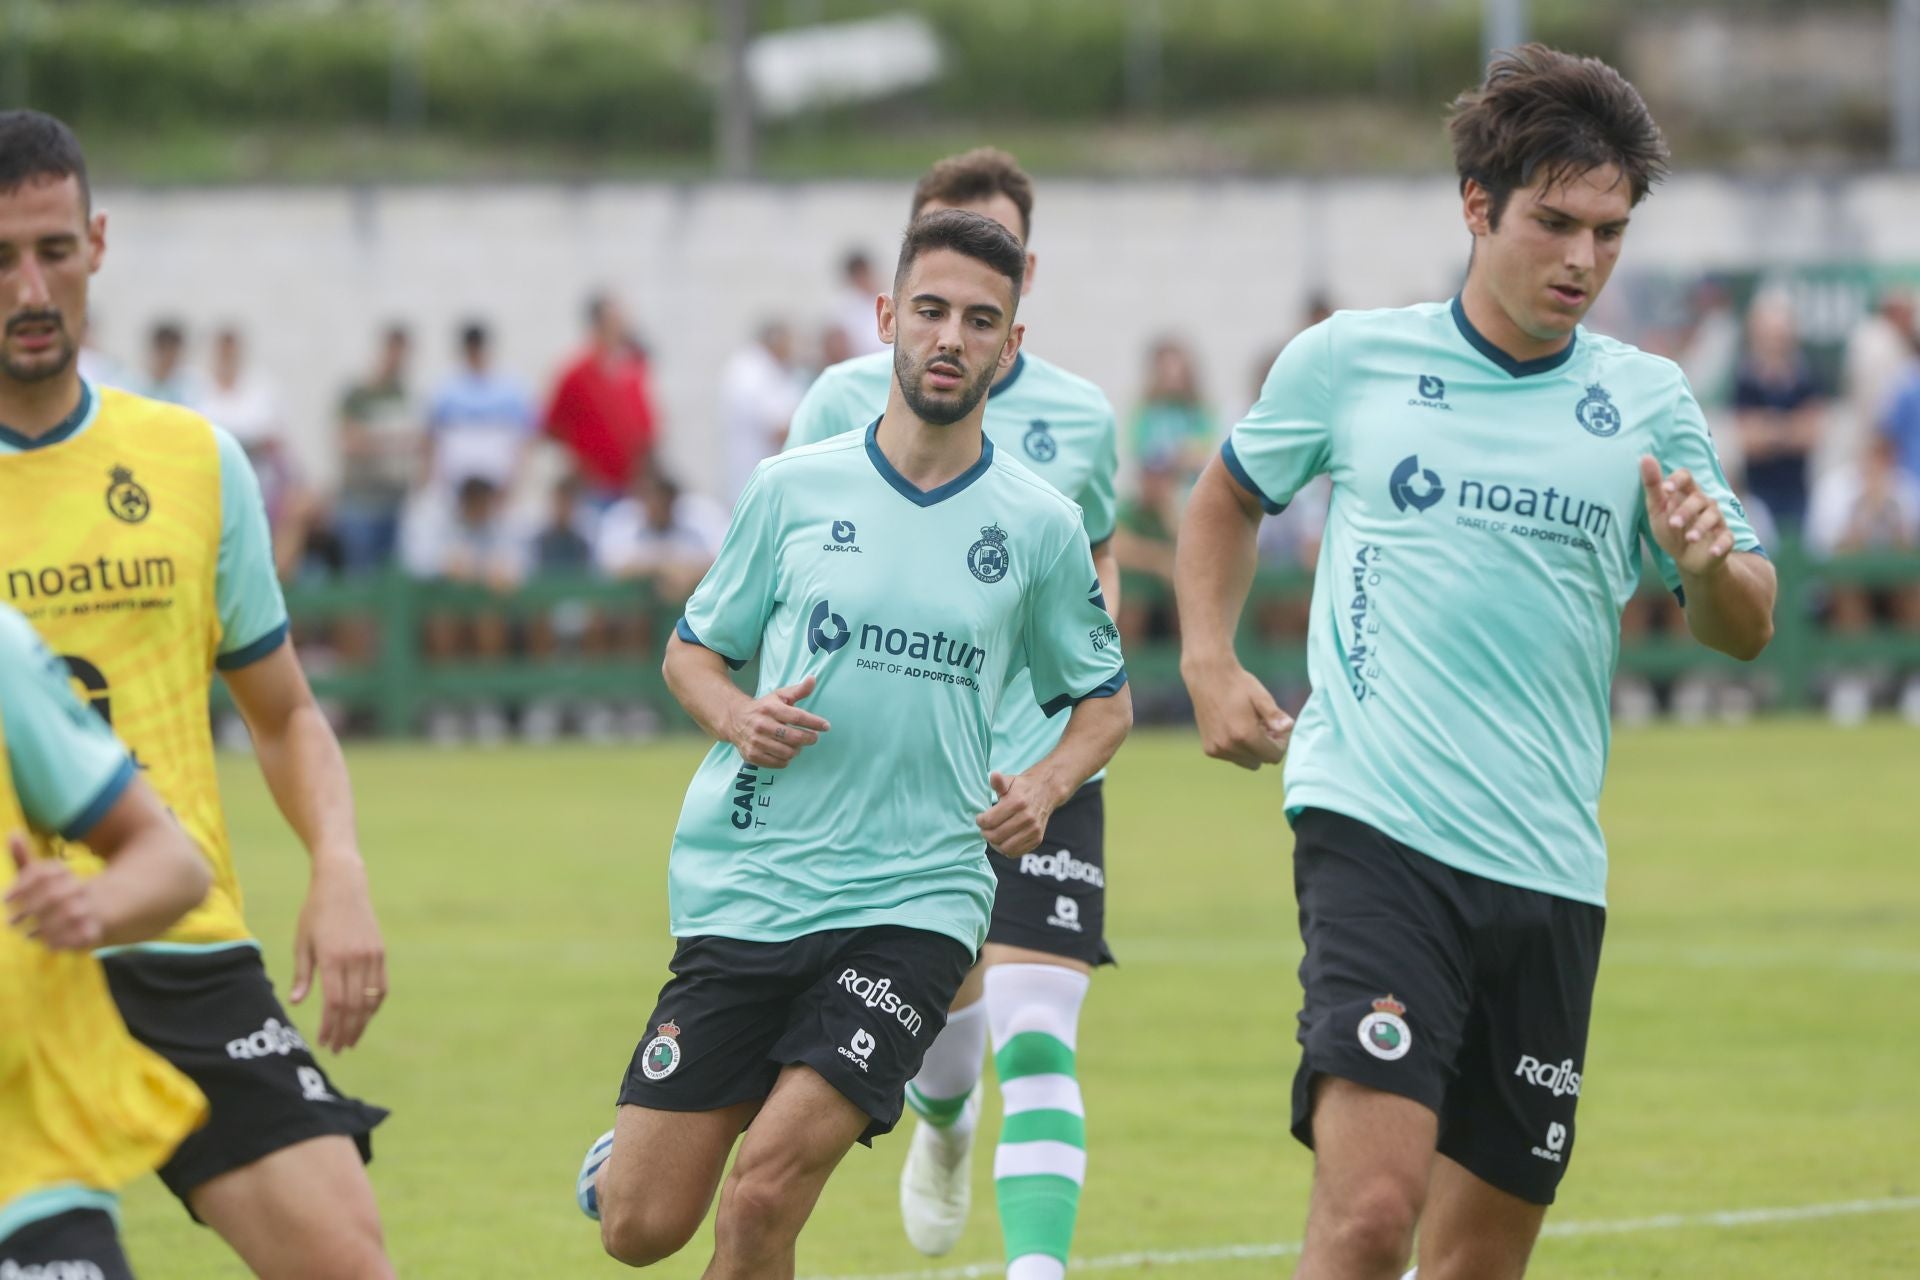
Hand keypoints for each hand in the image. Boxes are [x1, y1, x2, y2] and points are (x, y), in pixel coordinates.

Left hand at [5, 833, 102, 949]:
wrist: (104, 907)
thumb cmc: (63, 891)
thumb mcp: (45, 876)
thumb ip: (26, 860)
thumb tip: (12, 834)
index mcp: (67, 875)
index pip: (45, 874)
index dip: (23, 886)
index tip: (5, 899)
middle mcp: (80, 889)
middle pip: (55, 894)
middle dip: (31, 908)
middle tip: (11, 922)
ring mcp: (90, 908)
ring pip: (70, 914)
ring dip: (45, 925)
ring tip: (27, 934)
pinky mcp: (96, 929)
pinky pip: (82, 935)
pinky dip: (64, 940)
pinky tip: (48, 944)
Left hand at [291, 856, 387, 1052]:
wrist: (343, 885)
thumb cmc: (316, 913)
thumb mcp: (302, 942)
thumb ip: (302, 974)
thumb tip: (297, 1003)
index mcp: (332, 958)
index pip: (334, 1003)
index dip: (330, 1026)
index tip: (324, 1042)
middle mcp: (355, 959)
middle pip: (354, 1006)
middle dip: (346, 1031)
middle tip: (338, 1049)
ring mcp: (372, 956)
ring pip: (370, 1000)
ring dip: (361, 1023)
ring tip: (351, 1039)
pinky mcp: (381, 952)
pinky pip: (381, 986)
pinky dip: (374, 1005)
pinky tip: (364, 1016)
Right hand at [727, 675, 830, 767]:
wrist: (734, 719)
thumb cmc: (763, 707)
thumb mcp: (779, 696)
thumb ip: (798, 690)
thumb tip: (813, 679)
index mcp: (770, 709)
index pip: (798, 717)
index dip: (815, 723)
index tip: (826, 726)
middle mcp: (762, 725)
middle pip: (794, 737)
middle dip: (809, 739)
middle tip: (813, 738)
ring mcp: (756, 742)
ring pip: (788, 752)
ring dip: (797, 750)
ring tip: (797, 744)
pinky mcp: (752, 755)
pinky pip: (778, 763)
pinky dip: (786, 759)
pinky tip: (786, 752)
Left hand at [975, 771, 1056, 856]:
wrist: (1046, 792)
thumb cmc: (1022, 787)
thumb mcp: (1009, 781)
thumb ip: (999, 782)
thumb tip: (994, 776)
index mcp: (1017, 802)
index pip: (989, 821)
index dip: (980, 821)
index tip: (980, 818)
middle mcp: (1027, 817)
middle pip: (996, 836)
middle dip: (985, 833)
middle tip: (984, 828)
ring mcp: (1033, 830)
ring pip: (1005, 847)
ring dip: (995, 843)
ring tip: (993, 835)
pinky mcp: (1037, 839)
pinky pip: (1016, 852)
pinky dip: (1006, 849)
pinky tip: (1003, 840)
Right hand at [1183, 657, 1293, 769]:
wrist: (1207, 676)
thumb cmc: (1237, 684)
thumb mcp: (1261, 696)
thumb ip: (1275, 716)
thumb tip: (1289, 727)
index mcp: (1244, 734)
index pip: (1273, 756)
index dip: (1280, 744)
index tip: (1277, 729)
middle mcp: (1229, 746)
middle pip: (1260, 761)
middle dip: (1267, 747)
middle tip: (1265, 726)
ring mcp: (1217, 749)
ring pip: (1246, 761)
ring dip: (1252, 749)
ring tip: (1250, 726)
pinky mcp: (1209, 749)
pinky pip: (1232, 757)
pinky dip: (1238, 748)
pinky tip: (1235, 728)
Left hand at [1640, 456, 1734, 578]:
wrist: (1687, 558)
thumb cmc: (1670, 529)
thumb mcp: (1657, 509)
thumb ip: (1652, 485)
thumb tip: (1645, 457)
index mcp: (1686, 493)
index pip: (1686, 477)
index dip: (1677, 480)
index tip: (1665, 489)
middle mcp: (1704, 503)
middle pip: (1699, 499)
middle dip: (1686, 511)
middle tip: (1673, 524)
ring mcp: (1716, 520)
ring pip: (1713, 517)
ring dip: (1701, 528)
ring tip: (1689, 539)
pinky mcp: (1725, 538)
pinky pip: (1727, 538)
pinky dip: (1721, 545)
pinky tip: (1712, 551)